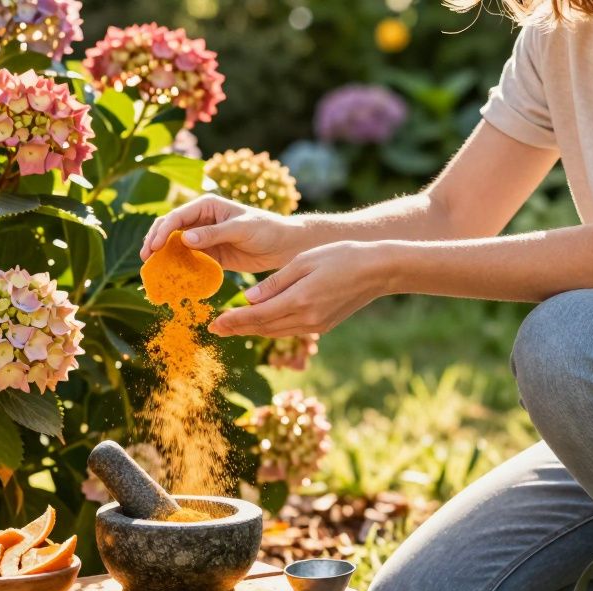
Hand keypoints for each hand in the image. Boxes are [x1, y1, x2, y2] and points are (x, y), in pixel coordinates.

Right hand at [141, 194, 304, 271]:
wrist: (284, 246)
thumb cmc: (266, 229)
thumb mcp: (241, 229)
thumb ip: (214, 234)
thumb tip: (184, 238)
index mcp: (206, 206)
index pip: (177, 216)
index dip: (162, 231)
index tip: (154, 247)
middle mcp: (201, 220)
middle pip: (169, 229)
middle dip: (155, 242)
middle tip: (146, 260)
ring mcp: (203, 238)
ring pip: (175, 246)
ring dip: (163, 257)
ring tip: (152, 270)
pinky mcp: (209, 255)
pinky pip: (188, 261)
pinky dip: (178, 268)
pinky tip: (170, 278)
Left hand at [209, 242, 390, 336]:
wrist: (379, 270)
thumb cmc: (341, 256)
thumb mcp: (304, 262)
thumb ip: (275, 282)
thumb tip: (249, 300)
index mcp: (299, 300)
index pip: (257, 316)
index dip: (233, 321)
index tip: (213, 324)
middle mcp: (306, 318)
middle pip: (263, 328)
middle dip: (237, 329)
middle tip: (213, 330)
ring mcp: (316, 325)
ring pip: (276, 331)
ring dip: (252, 330)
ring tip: (231, 328)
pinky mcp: (324, 325)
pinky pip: (290, 329)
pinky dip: (272, 327)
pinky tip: (260, 323)